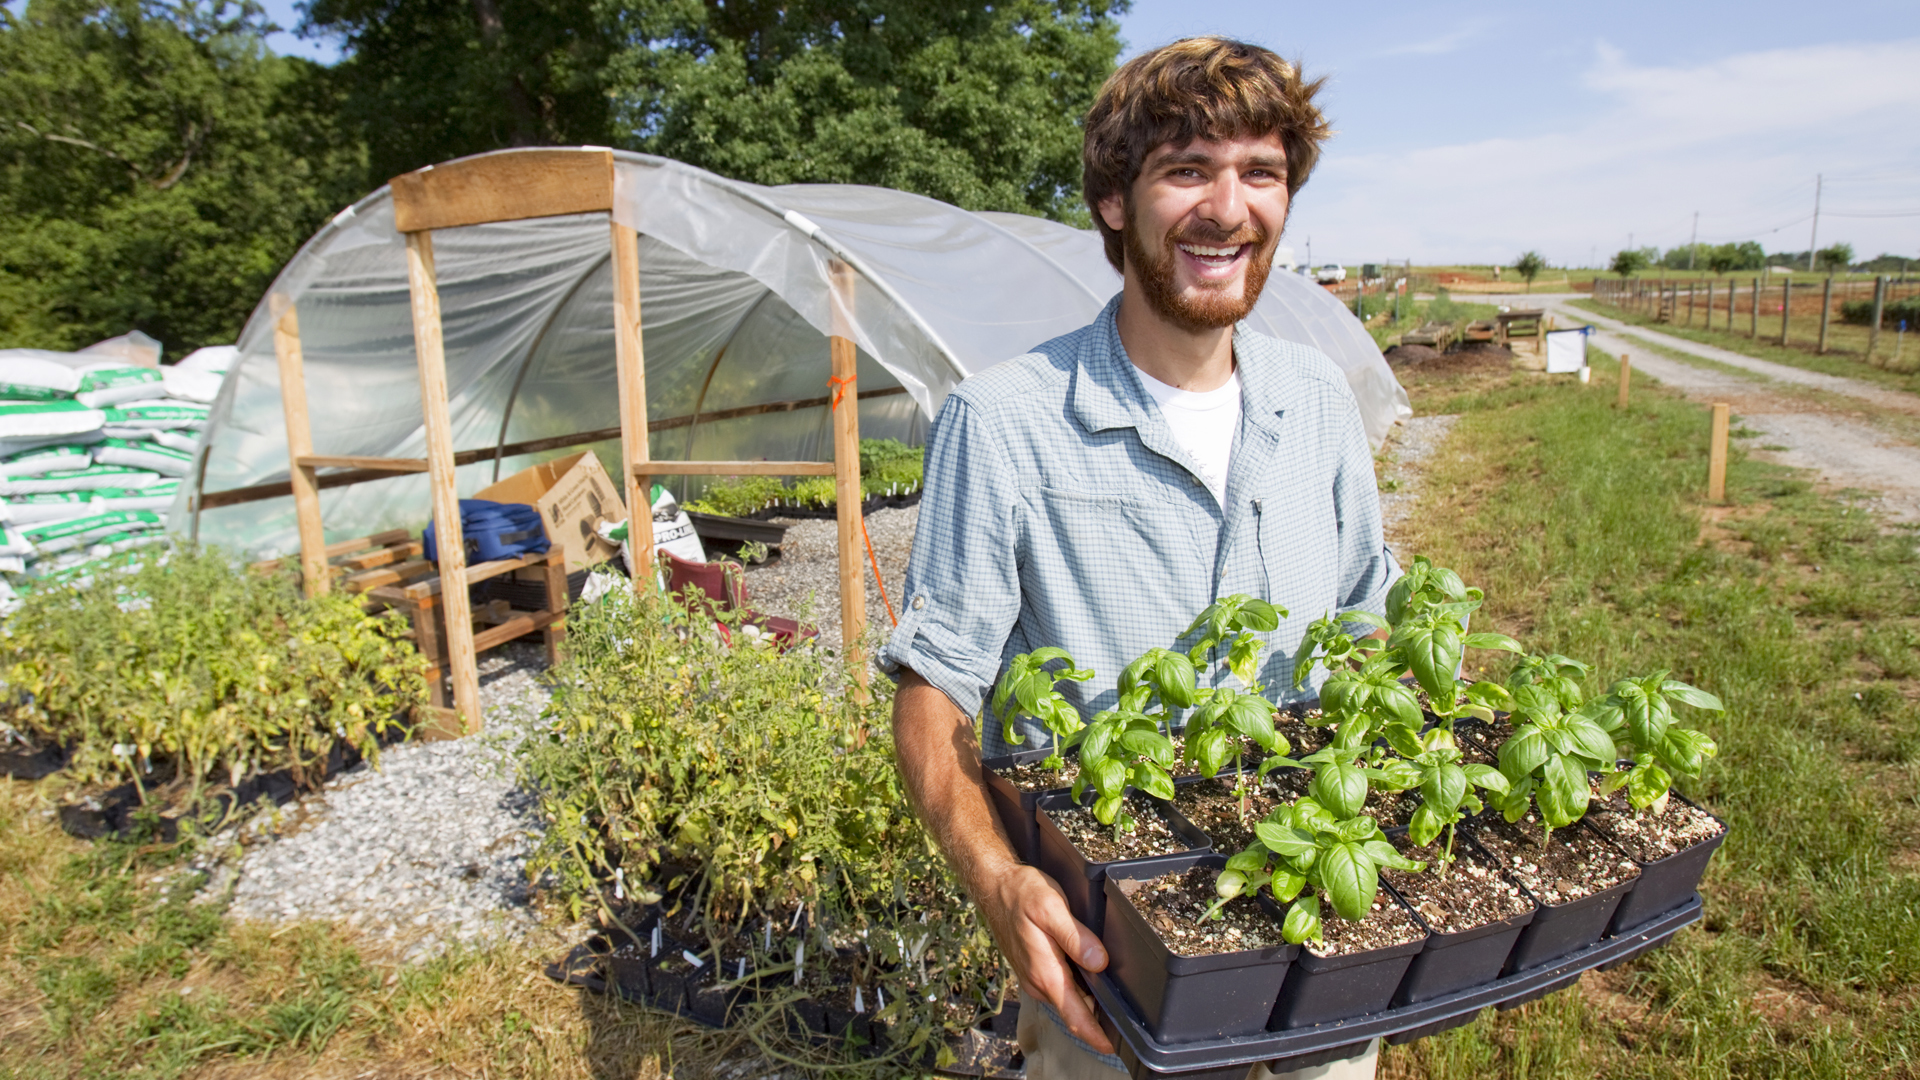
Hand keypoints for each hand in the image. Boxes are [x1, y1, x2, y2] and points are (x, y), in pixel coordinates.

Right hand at [979, 863, 1112, 1053]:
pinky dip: (1077, 988)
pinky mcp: (1033, 970)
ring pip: (1068, 999)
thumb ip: (1077, 938)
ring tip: (1113, 992)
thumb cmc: (1021, 894)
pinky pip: (1060, 988)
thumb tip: (1100, 963)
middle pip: (1076, 1012)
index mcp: (1046, 973)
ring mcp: (1035, 978)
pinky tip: (1089, 973)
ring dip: (1088, 1001)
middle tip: (1128, 1014)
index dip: (1097, 1037)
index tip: (1116, 1047)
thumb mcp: (1052, 907)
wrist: (994, 886)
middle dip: (1100, 1018)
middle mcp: (1039, 983)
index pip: (1076, 1018)